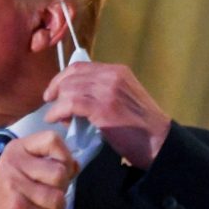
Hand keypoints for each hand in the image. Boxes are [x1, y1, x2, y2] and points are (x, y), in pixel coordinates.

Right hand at [0, 131, 78, 208]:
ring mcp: (14, 189)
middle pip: (60, 173)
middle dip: (63, 189)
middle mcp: (13, 165)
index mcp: (17, 150)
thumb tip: (76, 164)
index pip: (52, 139)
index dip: (65, 156)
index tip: (63, 169)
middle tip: (51, 195)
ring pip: (58, 198)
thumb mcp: (23, 170)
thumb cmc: (7, 193)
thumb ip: (50, 163)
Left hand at [43, 61, 171, 169]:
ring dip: (56, 104)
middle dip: (56, 90)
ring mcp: (108, 90)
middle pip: (72, 76)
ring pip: (69, 89)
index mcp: (117, 71)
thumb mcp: (121, 100)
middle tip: (50, 105)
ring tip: (55, 117)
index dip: (62, 78)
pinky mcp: (103, 107)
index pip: (80, 67)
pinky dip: (58, 111)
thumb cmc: (139, 128)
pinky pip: (70, 103)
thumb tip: (71, 100)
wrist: (158, 142)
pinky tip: (55, 120)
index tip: (53, 92)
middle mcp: (112, 75)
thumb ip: (100, 94)